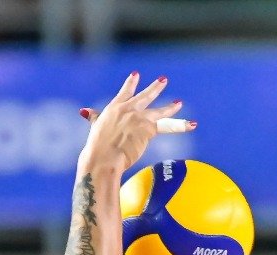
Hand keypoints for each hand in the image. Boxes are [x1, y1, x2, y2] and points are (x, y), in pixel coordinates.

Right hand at [79, 72, 193, 173]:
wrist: (104, 157)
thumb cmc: (97, 148)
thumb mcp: (95, 128)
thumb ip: (93, 118)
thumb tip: (84, 111)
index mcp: (113, 109)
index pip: (125, 93)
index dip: (131, 84)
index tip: (136, 74)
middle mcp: (127, 110)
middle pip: (145, 97)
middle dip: (155, 88)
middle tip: (164, 80)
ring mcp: (139, 118)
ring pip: (159, 111)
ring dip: (170, 107)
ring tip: (179, 103)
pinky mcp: (149, 128)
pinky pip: (169, 127)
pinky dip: (181, 126)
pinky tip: (191, 124)